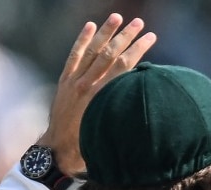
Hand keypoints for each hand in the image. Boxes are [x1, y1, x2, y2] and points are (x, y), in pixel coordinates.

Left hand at [38, 14, 156, 174]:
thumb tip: (146, 102)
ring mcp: (74, 81)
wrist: (58, 151)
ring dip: (106, 32)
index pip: (125, 65)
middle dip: (126, 36)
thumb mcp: (112, 131)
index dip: (139, 49)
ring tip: (117, 17)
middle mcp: (88, 84)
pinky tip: (90, 26)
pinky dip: (82, 41)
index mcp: (102, 96)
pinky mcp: (65, 81)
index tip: (151, 37)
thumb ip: (125, 115)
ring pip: (92, 51)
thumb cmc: (90, 146)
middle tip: (139, 22)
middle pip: (110, 53)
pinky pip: (74, 56)